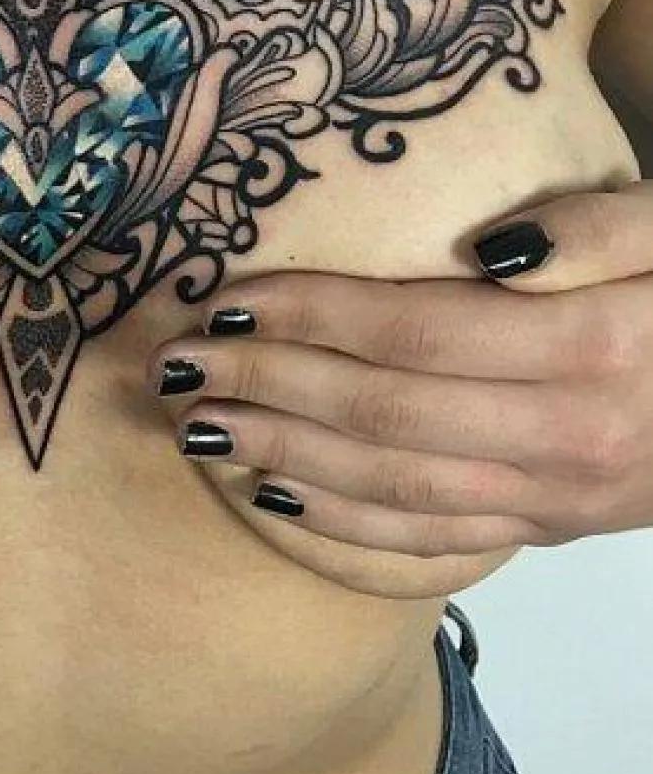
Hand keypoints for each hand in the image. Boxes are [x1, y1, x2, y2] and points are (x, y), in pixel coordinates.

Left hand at [144, 184, 652, 557]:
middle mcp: (566, 438)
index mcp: (589, 350)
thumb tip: (485, 250)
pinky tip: (272, 501)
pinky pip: (430, 544)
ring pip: (393, 491)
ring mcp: (554, 499)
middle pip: (385, 416)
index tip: (226, 298)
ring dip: (283, 459)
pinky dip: (343, 529)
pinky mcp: (547, 532)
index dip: (312, 316)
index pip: (416, 333)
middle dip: (268, 388)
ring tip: (195, 427)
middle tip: (175, 366)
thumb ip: (597, 229)